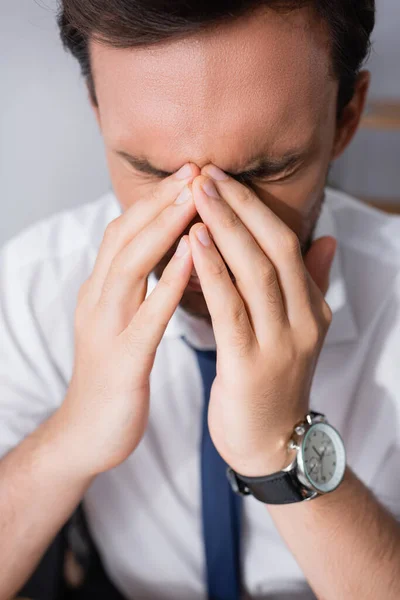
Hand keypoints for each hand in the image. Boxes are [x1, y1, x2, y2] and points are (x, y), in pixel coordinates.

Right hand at [59, 163, 198, 475]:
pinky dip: (168, 284)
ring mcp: (106, 328)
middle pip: (124, 237)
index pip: (125, 231)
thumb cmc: (116, 374)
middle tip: (195, 169)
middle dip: (159, 200)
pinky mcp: (122, 360)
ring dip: (161, 230)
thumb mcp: (124, 321)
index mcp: (102, 291)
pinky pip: (146, 317)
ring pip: (129, 266)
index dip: (155, 199)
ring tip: (193, 199)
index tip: (190, 172)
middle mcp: (98, 300)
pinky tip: (192, 260)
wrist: (90, 433)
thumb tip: (170, 252)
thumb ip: (140, 287)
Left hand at [188, 166, 336, 476]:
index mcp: (311, 307)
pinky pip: (231, 309)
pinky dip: (213, 272)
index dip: (254, 207)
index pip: (286, 243)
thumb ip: (311, 283)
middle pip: (273, 250)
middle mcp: (302, 320)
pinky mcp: (251, 365)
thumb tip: (325, 240)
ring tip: (197, 196)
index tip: (221, 177)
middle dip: (239, 208)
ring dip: (226, 231)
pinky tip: (193, 245)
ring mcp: (280, 343)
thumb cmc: (272, 380)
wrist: (271, 444)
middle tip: (206, 174)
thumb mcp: (298, 329)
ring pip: (255, 274)